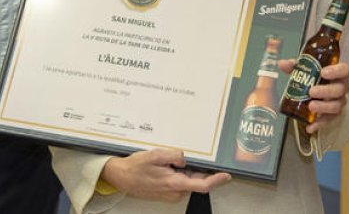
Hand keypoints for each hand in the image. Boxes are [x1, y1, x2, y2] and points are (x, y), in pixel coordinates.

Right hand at [101, 149, 230, 201]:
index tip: (226, 175)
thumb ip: (174, 156)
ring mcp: (172, 194)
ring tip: (168, 161)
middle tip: (187, 157)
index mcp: (174, 184)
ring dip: (185, 170)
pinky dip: (178, 173)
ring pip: (187, 180)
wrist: (121, 177)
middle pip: (196, 181)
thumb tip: (185, 159)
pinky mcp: (168, 192)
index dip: (216, 180)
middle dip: (197, 169)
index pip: (202, 185)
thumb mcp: (156, 155)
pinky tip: (166, 166)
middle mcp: (175, 192)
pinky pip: (180, 182)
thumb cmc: (136, 167)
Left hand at [277, 60, 348, 132]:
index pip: (344, 70)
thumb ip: (296, 66)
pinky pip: (328, 120)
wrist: (322, 92)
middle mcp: (342, 88)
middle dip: (325, 91)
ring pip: (336, 106)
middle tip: (311, 91)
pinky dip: (319, 124)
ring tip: (310, 106)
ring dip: (323, 107)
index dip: (335, 71)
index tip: (323, 72)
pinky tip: (310, 127)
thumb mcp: (307, 69)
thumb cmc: (316, 77)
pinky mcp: (333, 115)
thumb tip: (282, 64)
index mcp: (338, 73)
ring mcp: (339, 102)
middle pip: (339, 89)